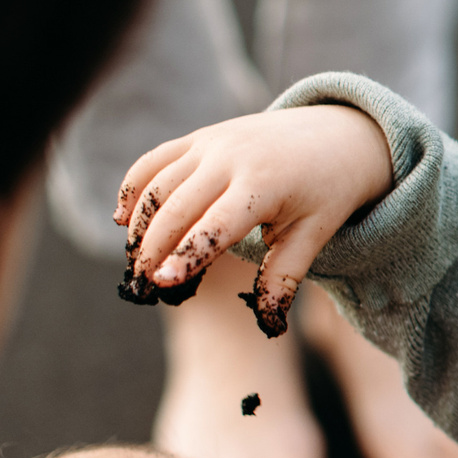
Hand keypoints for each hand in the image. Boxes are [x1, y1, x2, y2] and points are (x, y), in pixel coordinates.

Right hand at [114, 106, 393, 336]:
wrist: (335, 133)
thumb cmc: (325, 192)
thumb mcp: (314, 233)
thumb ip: (285, 276)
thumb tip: (268, 324)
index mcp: (264, 185)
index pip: (216, 225)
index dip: (187, 254)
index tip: (162, 283)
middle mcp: (232, 159)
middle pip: (177, 208)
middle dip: (154, 249)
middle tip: (142, 286)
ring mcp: (211, 143)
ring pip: (157, 185)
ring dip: (140, 225)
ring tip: (135, 262)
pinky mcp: (200, 137)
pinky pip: (154, 161)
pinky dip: (133, 188)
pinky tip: (122, 220)